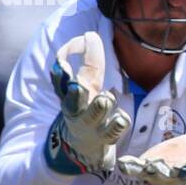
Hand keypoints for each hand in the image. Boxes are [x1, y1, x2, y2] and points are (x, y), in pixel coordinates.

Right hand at [44, 32, 130, 175]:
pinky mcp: (106, 137)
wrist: (83, 148)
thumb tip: (90, 36)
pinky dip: (118, 122)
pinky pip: (116, 127)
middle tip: (79, 84)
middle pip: (74, 96)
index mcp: (69, 94)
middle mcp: (77, 109)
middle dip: (77, 90)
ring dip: (102, 103)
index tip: (81, 44)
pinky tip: (121, 118)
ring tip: (104, 99)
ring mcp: (91, 124)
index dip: (71, 62)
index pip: (65, 75)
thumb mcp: (82, 87)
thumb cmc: (84, 110)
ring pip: (98, 109)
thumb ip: (86, 63)